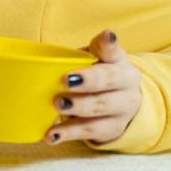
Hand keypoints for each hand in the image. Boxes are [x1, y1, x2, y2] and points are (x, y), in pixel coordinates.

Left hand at [46, 30, 141, 144]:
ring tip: (58, 106)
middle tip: (65, 81)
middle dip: (88, 81)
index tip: (106, 36)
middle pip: (108, 81)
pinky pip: (90, 131)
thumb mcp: (93, 59)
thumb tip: (44, 60)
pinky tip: (52, 134)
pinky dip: (69, 133)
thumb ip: (77, 55)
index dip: (108, 44)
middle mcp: (126, 84)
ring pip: (100, 109)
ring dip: (78, 108)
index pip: (115, 50)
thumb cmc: (98, 75)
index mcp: (118, 62)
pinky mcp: (112, 129)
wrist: (123, 103)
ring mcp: (122, 108)